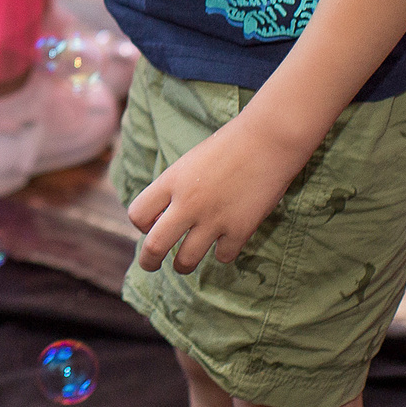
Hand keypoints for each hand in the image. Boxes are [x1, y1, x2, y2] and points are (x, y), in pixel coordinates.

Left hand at [126, 110, 312, 273]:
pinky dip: (223, 253)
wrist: (268, 140)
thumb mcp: (190, 163)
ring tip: (184, 264)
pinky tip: (226, 244)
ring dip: (183, 266)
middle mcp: (187, 203)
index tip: (151, 225)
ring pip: (186, 261)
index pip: (137, 214)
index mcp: (171, 181)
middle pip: (154, 246)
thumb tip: (164, 219)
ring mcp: (213, 219)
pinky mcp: (240, 230)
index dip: (142, 224)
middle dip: (149, 261)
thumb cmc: (228, 146)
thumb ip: (175, 189)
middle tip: (151, 265)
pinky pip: (223, 256)